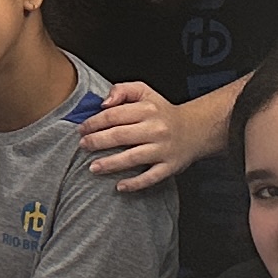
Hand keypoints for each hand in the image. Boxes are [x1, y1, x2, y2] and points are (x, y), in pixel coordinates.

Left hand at [80, 81, 206, 188]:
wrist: (195, 129)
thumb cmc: (162, 112)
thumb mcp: (145, 92)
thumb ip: (122, 90)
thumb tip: (103, 104)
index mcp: (148, 109)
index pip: (114, 115)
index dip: (95, 122)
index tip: (82, 129)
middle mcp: (156, 128)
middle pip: (120, 135)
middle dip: (97, 142)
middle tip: (83, 146)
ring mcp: (163, 149)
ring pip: (132, 157)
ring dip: (110, 164)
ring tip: (92, 168)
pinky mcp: (170, 166)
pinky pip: (150, 177)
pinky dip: (135, 183)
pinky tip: (119, 186)